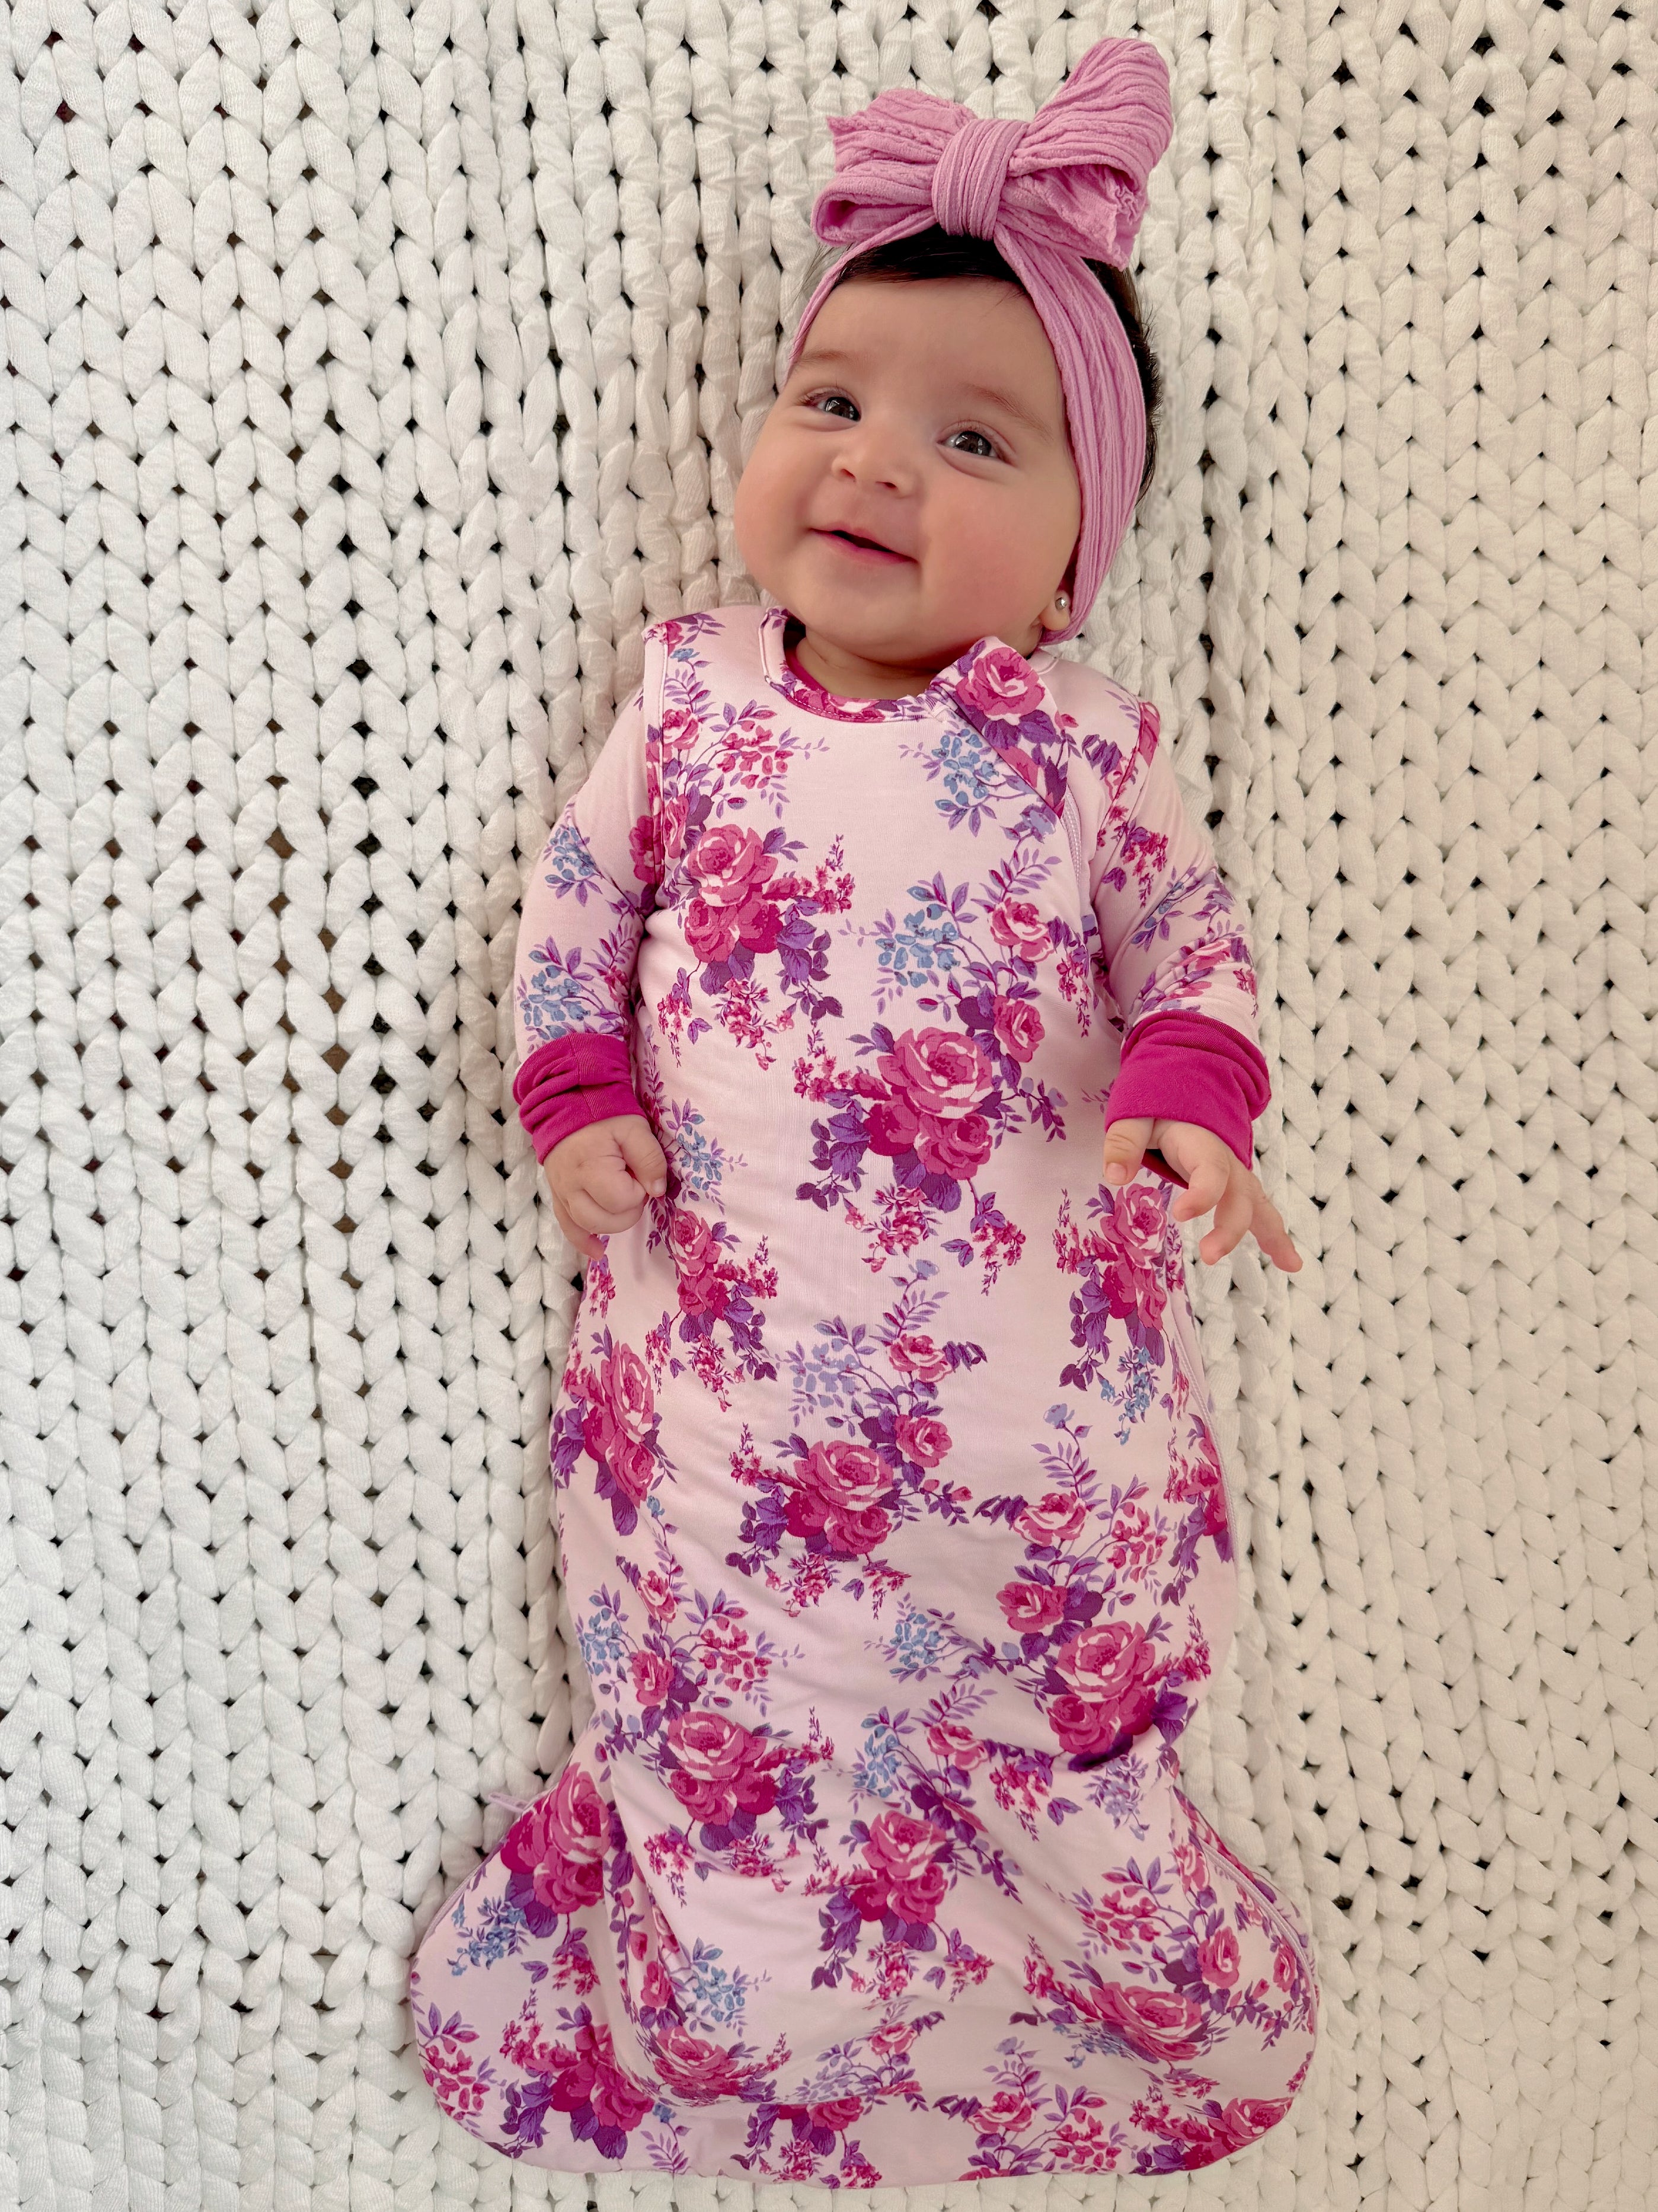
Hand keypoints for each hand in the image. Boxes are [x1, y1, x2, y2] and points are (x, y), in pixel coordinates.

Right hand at [543, 1115, 668, 1262]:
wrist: (568, 1103)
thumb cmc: (604, 1113)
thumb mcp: (635, 1128)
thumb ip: (650, 1159)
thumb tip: (657, 1191)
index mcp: (591, 1167)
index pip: (622, 1200)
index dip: (638, 1191)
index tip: (638, 1171)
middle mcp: (571, 1186)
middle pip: (605, 1221)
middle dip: (628, 1209)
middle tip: (633, 1183)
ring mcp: (561, 1193)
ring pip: (588, 1227)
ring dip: (612, 1223)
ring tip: (623, 1204)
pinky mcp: (558, 1196)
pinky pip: (567, 1228)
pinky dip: (583, 1242)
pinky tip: (598, 1252)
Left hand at [1102, 1117, 1301, 1271]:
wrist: (1188, 1087)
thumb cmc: (1160, 1105)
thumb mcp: (1135, 1115)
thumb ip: (1123, 1142)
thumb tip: (1114, 1177)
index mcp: (1203, 1143)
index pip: (1210, 1170)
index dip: (1201, 1193)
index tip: (1179, 1214)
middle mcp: (1227, 1161)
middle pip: (1238, 1196)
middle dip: (1229, 1228)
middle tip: (1208, 1256)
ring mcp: (1236, 1174)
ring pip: (1259, 1204)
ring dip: (1272, 1234)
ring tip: (1290, 1264)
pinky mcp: (1237, 1185)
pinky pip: (1260, 1210)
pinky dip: (1275, 1235)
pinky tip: (1290, 1263)